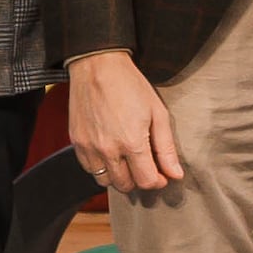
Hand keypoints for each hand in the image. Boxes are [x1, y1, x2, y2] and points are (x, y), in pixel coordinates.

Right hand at [65, 50, 182, 194]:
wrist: (97, 67)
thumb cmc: (129, 85)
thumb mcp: (157, 113)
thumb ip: (166, 147)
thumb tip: (175, 173)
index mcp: (132, 142)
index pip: (146, 181)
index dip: (157, 181)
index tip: (160, 175)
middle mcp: (108, 149)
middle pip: (125, 185)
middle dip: (139, 180)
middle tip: (145, 167)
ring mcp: (89, 147)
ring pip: (105, 181)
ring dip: (119, 177)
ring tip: (126, 162)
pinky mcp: (77, 142)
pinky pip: (89, 169)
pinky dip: (101, 168)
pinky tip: (110, 154)